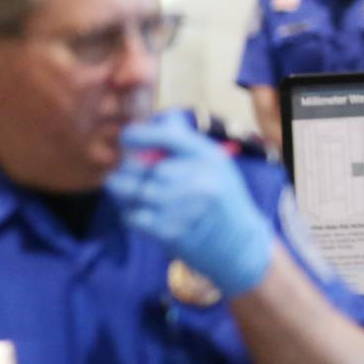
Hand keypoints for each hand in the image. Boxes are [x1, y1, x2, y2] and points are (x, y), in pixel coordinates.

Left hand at [105, 115, 276, 299]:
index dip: (142, 134)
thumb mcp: (215, 165)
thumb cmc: (223, 200)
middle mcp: (199, 179)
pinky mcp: (173, 231)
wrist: (240, 245)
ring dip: (124, 193)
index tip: (125, 137)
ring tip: (126, 194)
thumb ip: (186, 143)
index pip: (168, 136)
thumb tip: (159, 118)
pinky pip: (135, 217)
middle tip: (123, 176)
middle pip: (145, 168)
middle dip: (128, 171)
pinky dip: (130, 215)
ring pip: (136, 192)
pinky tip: (138, 215)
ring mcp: (185, 207)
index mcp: (209, 158)